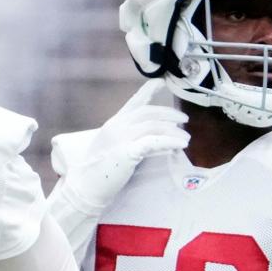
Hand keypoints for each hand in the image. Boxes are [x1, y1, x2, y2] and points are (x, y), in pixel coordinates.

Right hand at [51, 80, 187, 218]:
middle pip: (148, 112)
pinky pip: (154, 142)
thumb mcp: (113, 148)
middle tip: (184, 119)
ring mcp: (120, 138)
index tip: (161, 82)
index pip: (133, 102)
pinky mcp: (126, 152)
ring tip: (186, 138)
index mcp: (113, 124)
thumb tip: (154, 138)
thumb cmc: (98, 172)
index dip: (148, 90)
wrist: (85, 188)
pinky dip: (170, 141)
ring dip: (174, 131)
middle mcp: (117, 126)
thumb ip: (130, 139)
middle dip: (169, 114)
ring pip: (154, 126)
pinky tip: (180, 145)